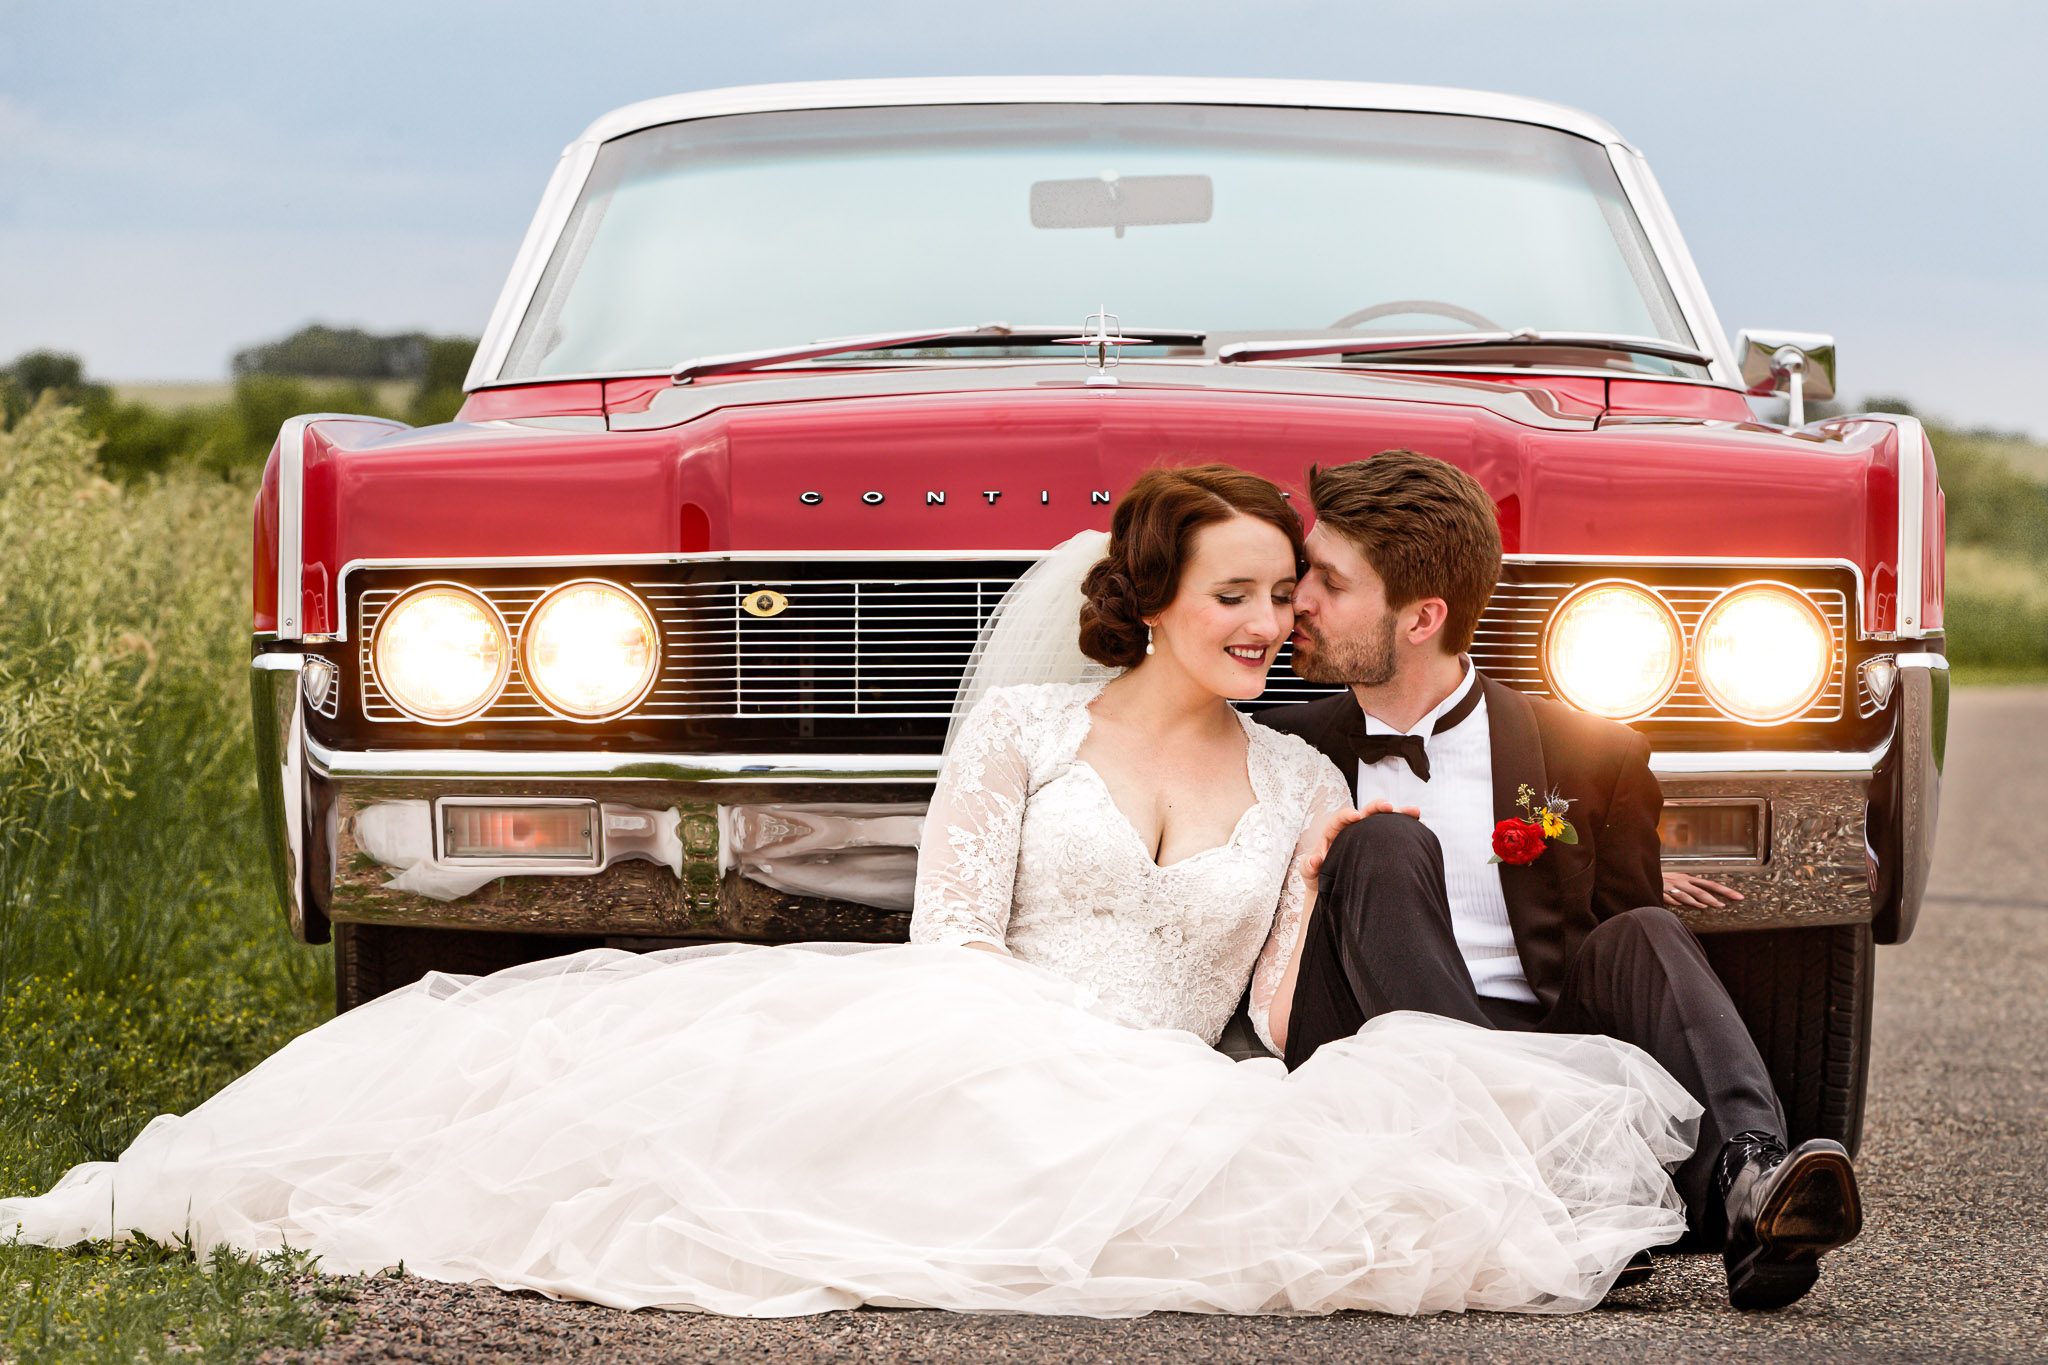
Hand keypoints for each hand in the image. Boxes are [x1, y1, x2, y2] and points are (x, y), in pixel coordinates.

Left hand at [1301, 800, 1420, 893]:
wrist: (1333, 888)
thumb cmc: (1320, 878)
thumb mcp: (1310, 874)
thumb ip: (1308, 867)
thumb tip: (1314, 860)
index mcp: (1334, 833)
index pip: (1340, 819)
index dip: (1347, 815)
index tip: (1357, 816)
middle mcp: (1352, 830)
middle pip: (1365, 813)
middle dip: (1376, 807)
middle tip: (1389, 806)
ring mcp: (1368, 836)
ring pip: (1383, 821)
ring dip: (1398, 814)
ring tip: (1414, 811)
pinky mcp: (1379, 844)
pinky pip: (1393, 833)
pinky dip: (1406, 827)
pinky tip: (1421, 825)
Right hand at [1663, 870, 1743, 909]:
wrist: (1645, 871)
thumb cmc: (1664, 880)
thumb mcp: (1679, 881)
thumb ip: (1691, 890)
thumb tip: (1705, 902)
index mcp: (1689, 879)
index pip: (1711, 885)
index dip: (1725, 891)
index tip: (1739, 897)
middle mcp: (1682, 881)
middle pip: (1700, 890)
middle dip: (1712, 898)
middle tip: (1722, 906)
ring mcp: (1671, 886)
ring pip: (1685, 894)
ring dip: (1695, 900)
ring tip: (1704, 906)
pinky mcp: (1660, 889)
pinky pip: (1667, 896)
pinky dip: (1673, 900)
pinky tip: (1678, 904)